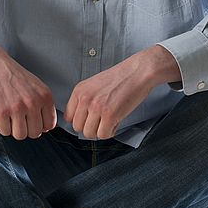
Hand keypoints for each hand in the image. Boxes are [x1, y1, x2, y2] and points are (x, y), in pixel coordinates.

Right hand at [0, 37, 56, 139]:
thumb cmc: (15, 77)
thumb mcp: (37, 87)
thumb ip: (44, 105)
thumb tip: (46, 128)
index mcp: (45, 96)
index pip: (49, 125)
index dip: (40, 125)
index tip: (32, 119)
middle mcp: (33, 103)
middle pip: (35, 133)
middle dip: (26, 128)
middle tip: (19, 117)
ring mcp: (17, 108)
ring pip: (20, 135)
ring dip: (14, 129)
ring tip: (10, 115)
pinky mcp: (1, 112)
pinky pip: (4, 132)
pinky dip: (1, 126)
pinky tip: (1, 114)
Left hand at [64, 45, 180, 139]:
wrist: (138, 72)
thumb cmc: (120, 78)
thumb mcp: (94, 84)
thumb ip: (85, 99)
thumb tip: (81, 119)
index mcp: (79, 90)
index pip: (68, 117)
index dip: (81, 120)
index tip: (90, 119)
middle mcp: (85, 99)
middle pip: (78, 127)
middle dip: (91, 127)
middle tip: (102, 121)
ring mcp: (97, 107)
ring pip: (89, 134)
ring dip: (100, 131)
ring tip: (109, 121)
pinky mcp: (110, 115)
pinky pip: (104, 135)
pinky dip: (111, 132)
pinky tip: (116, 122)